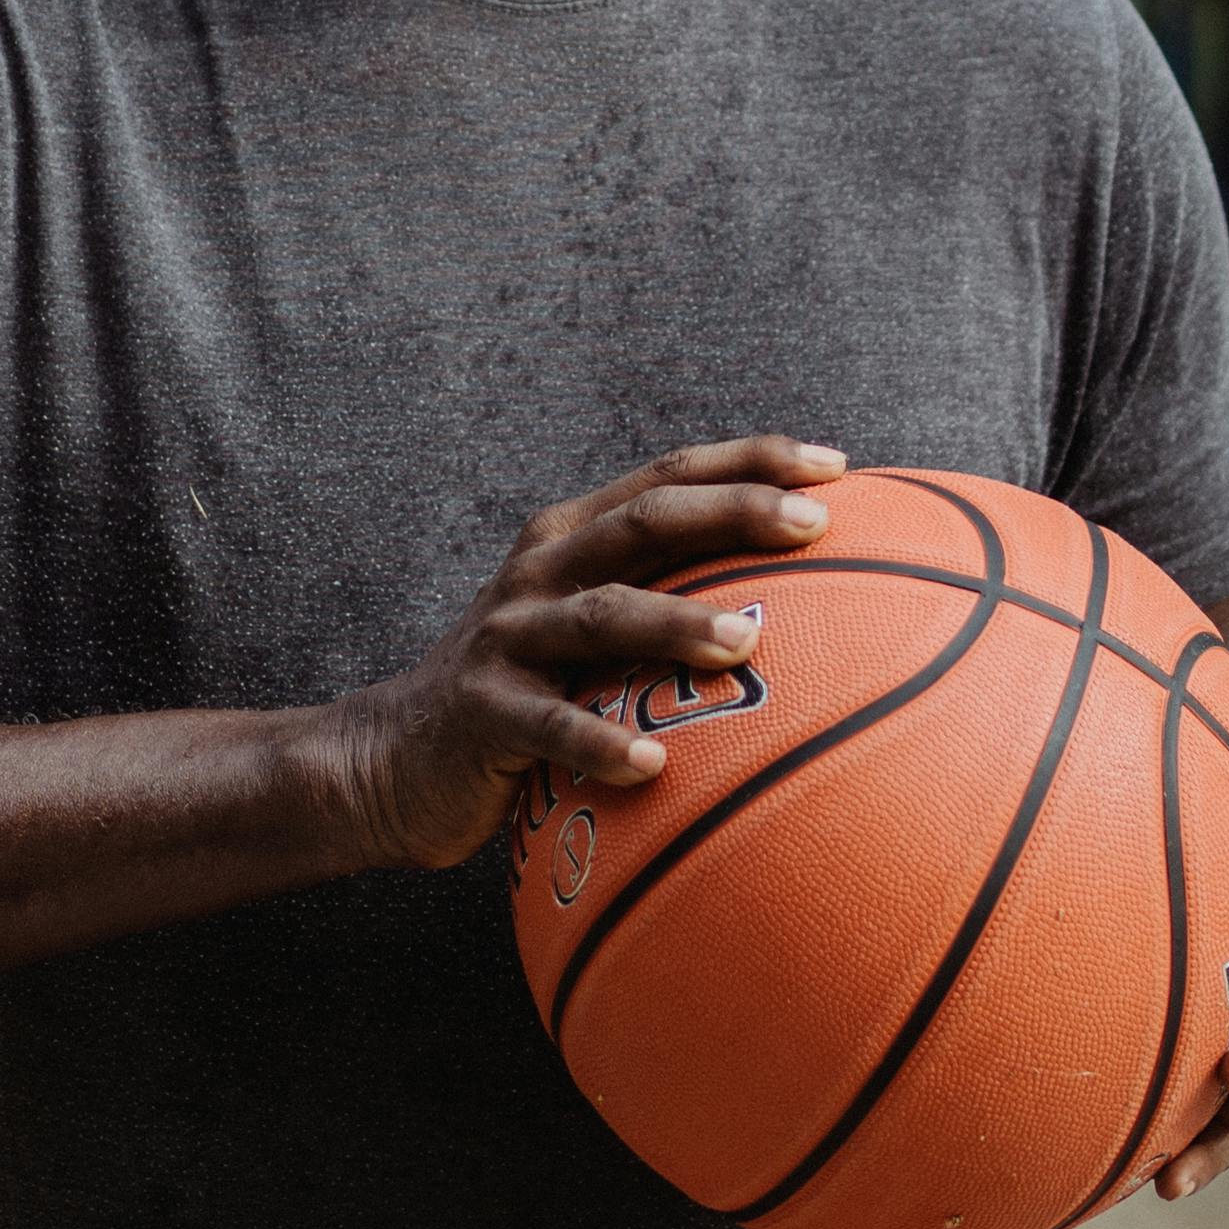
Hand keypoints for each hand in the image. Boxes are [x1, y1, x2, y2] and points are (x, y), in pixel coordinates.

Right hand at [335, 436, 846, 870]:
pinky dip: (599, 742)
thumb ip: (663, 603)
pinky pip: (549, 726)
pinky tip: (654, 766)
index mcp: (572, 538)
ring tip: (748, 642)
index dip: (749, 461)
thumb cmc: (527, 693)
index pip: (670, 476)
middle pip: (644, 521)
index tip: (835, 465)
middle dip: (732, 512)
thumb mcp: (586, 631)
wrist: (393, 757)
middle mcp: (540, 571)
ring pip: (601, 615)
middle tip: (813, 524)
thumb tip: (806, 609)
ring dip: (676, 624)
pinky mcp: (484, 711)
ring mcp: (508, 638)